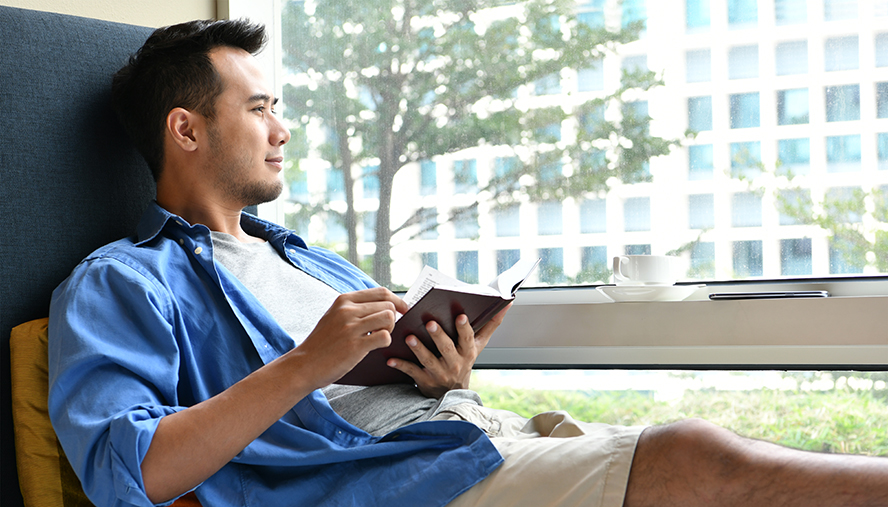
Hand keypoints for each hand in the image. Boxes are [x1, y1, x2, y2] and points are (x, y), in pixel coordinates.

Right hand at [294, 287, 409, 387]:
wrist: (304, 364)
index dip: (398, 301)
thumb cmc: (323, 342)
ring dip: (389, 329)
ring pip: (389, 318)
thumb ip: (355, 308)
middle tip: (383, 330)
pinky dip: (384, 342)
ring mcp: (351, 327)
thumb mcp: (335, 316)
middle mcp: (348, 310)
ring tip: (377, 337)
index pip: (382, 292)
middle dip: (393, 318)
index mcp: (344, 300)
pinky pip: (385, 337)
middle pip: (388, 305)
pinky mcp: (355, 346)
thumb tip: (385, 304)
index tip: (404, 310)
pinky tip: (373, 347)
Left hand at [387, 304, 511, 397]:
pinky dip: (401, 365)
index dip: (464, 328)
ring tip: (409, 337)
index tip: (460, 316)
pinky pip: (412, 372)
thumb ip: (491, 324)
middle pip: (447, 349)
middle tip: (430, 323)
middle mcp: (455, 363)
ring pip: (428, 360)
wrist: (452, 394)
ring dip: (418, 349)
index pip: (467, 338)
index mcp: (467, 352)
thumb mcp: (478, 345)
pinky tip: (390, 358)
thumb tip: (508, 302)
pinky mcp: (424, 381)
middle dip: (439, 336)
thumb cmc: (464, 361)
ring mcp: (439, 373)